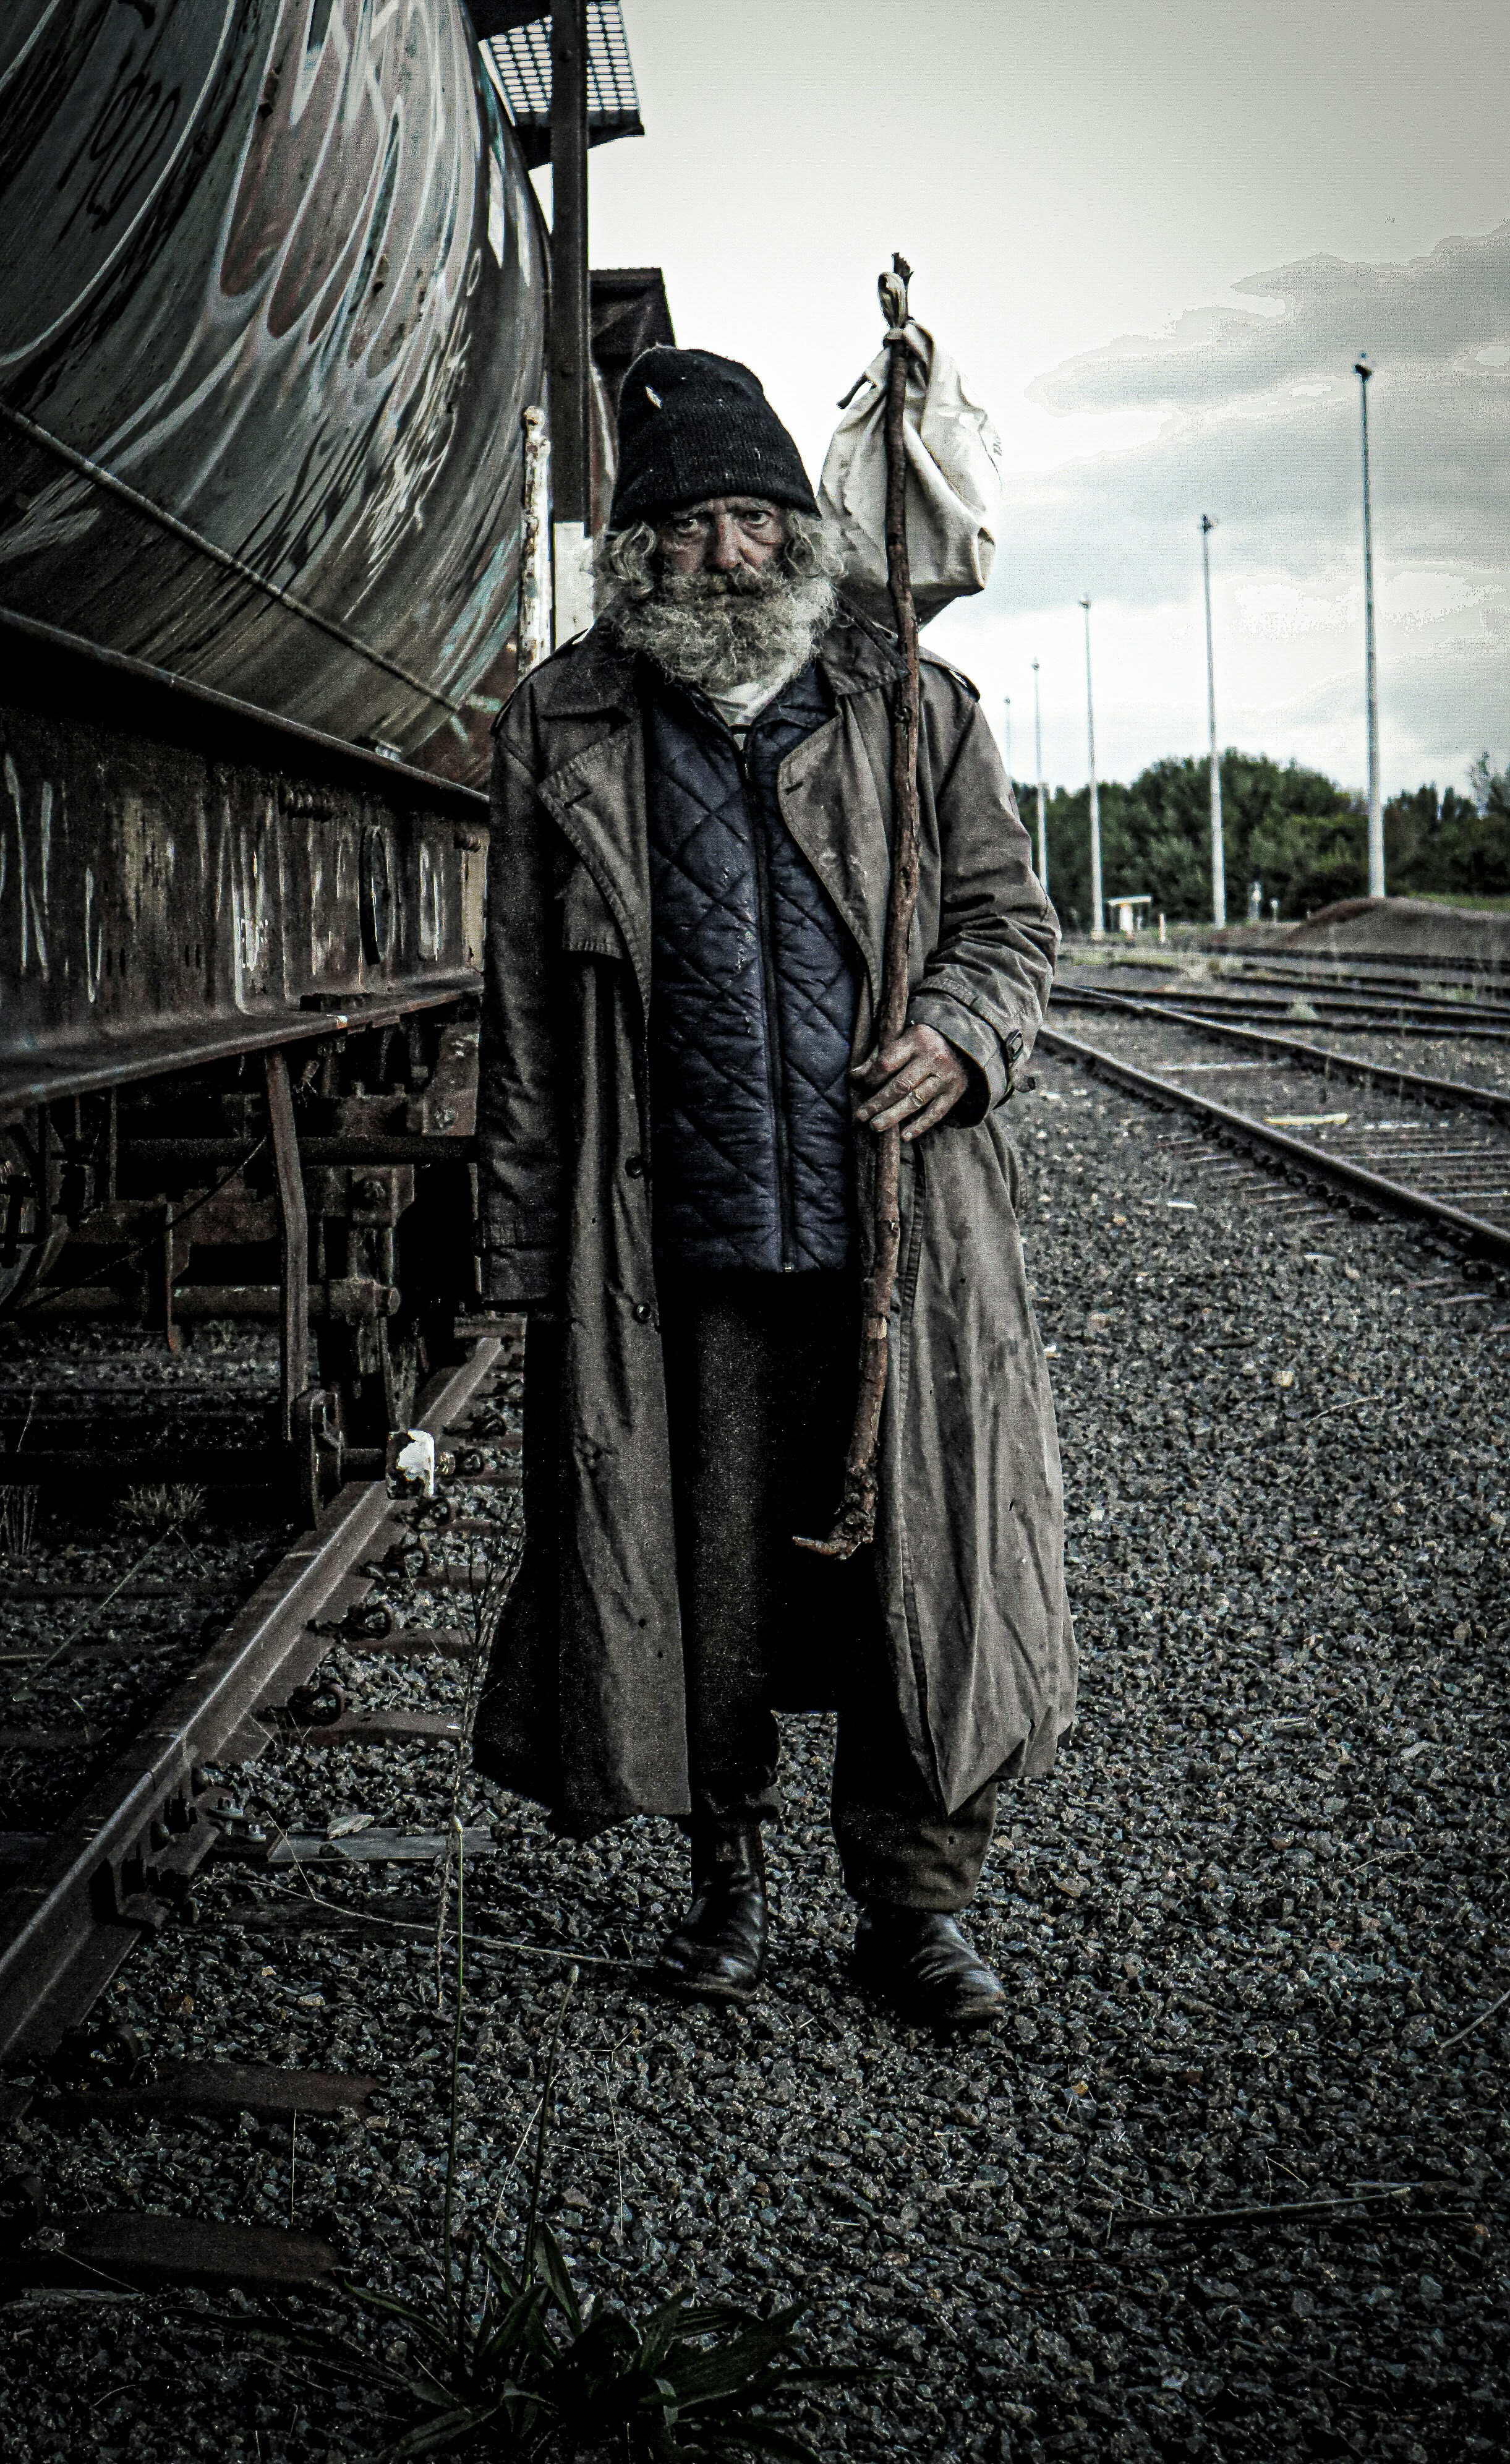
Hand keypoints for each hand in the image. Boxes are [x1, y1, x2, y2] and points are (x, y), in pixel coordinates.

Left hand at [852, 1022, 968, 1140]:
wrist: (963, 1044)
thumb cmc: (923, 1043)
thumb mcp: (903, 1040)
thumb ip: (879, 1057)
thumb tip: (855, 1076)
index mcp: (917, 1040)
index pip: (888, 1062)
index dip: (872, 1078)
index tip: (863, 1086)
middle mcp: (933, 1058)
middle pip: (901, 1085)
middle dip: (878, 1102)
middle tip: (861, 1116)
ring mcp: (946, 1077)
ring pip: (916, 1101)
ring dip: (894, 1116)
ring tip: (876, 1126)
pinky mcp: (955, 1092)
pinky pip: (935, 1113)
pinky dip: (919, 1126)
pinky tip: (904, 1136)